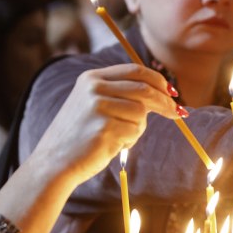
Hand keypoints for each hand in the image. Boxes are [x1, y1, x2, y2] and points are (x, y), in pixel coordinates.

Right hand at [32, 63, 177, 184]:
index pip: (135, 70)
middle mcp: (94, 88)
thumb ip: (120, 94)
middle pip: (144, 89)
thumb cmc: (80, 137)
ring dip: (137, 129)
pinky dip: (129, 141)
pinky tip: (109, 146)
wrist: (54, 162)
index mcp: (91, 78)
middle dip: (165, 103)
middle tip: (178, 113)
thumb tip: (163, 93)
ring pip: (141, 114)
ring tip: (117, 138)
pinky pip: (134, 132)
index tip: (173, 92)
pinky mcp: (104, 128)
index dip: (158, 81)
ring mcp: (98, 107)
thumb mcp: (94, 105)